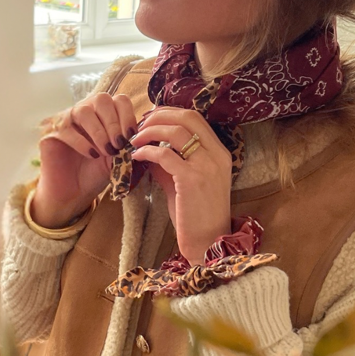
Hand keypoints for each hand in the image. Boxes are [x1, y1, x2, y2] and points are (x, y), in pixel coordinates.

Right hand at [31, 92, 137, 228]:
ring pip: (84, 111)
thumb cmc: (96, 173)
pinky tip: (91, 155)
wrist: (74, 193)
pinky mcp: (51, 133)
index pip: (119, 100)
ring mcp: (66, 120)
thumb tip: (144, 135)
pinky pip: (67, 129)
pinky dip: (82, 142)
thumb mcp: (118, 158)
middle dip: (113, 122)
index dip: (127, 115)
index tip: (132, 136)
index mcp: (104, 114)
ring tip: (106, 150)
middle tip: (118, 144)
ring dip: (99, 131)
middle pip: (101, 99)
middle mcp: (85, 111)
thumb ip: (128, 144)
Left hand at [129, 109, 232, 263]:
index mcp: (219, 152)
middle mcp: (216, 155)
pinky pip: (164, 155)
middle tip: (140, 124)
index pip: (195, 117)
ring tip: (135, 140)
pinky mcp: (191, 179)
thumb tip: (147, 147)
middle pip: (187, 116)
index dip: (169, 113)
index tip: (150, 119)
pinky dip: (146, 151)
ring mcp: (206, 166)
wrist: (208, 242)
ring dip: (150, 131)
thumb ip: (171, 162)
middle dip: (159, 115)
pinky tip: (136, 157)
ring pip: (175, 131)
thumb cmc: (196, 215)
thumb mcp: (186, 182)